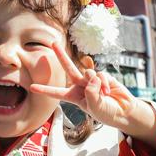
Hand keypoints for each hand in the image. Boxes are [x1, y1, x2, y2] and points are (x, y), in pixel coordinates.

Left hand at [28, 42, 142, 130]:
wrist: (124, 111)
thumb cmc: (107, 112)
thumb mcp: (95, 108)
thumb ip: (91, 93)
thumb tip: (92, 77)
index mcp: (75, 97)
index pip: (58, 93)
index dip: (45, 90)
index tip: (31, 87)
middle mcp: (81, 86)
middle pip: (69, 68)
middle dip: (61, 55)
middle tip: (53, 43)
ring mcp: (92, 80)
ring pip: (88, 73)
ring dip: (96, 84)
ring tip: (104, 95)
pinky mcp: (103, 76)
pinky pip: (100, 75)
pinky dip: (104, 83)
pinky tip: (109, 91)